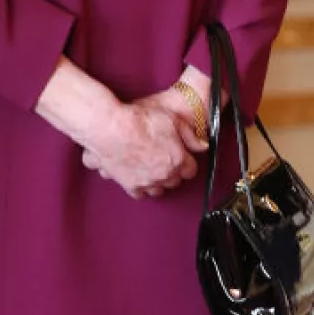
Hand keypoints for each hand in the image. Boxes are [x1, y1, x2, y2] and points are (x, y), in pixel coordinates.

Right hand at [82, 93, 201, 198]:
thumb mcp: (172, 120)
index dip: (187, 162)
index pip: (190, 170)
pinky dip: (140, 187)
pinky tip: (138, 177)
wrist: (111, 129)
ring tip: (152, 170)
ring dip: (157, 182)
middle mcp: (164, 175)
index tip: (182, 157)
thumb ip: (189, 135)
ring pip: (158, 190)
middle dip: (173, 172)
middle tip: (166, 160)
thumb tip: (202, 145)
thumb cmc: (140, 122)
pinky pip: (139, 194)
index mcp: (177, 160)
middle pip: (174, 181)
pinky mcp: (129, 185)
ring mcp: (146, 182)